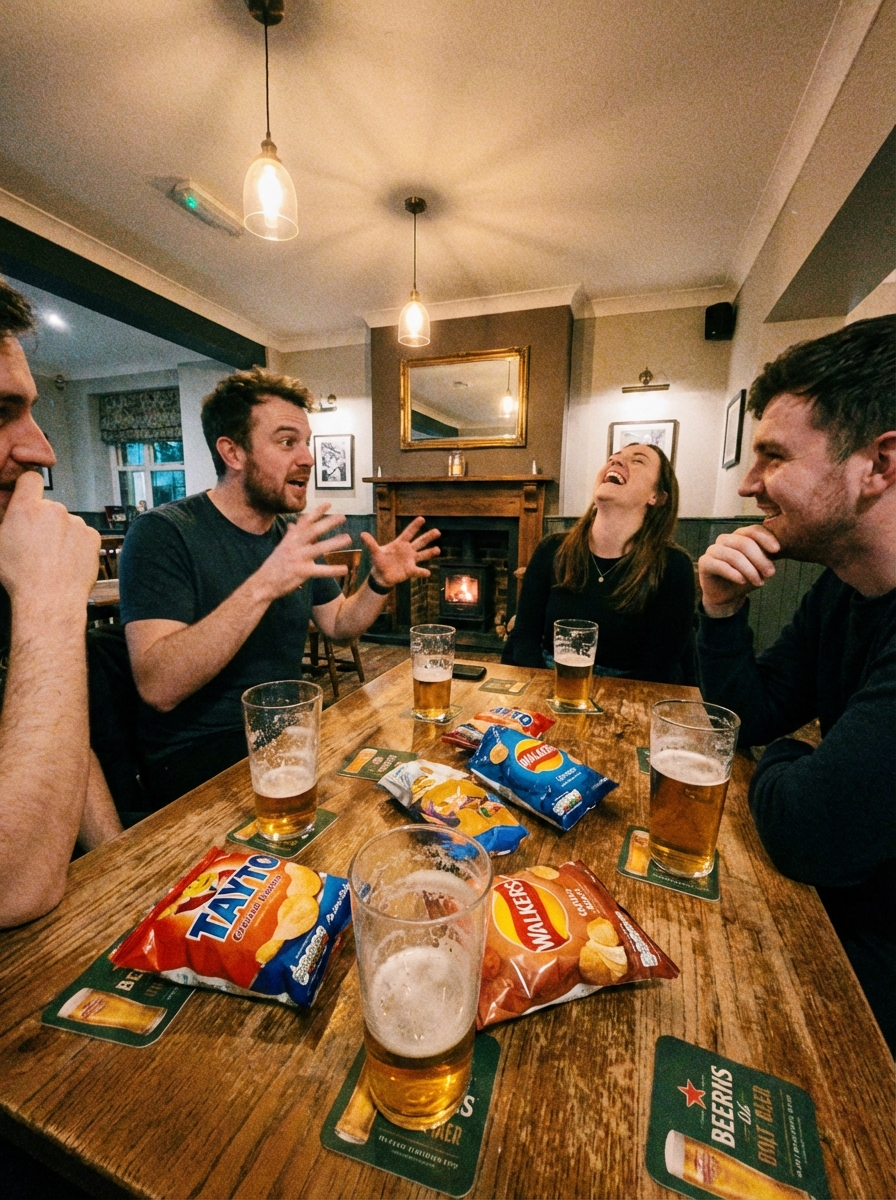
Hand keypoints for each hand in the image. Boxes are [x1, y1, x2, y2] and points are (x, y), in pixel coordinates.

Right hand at [0, 471, 99, 614]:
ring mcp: (76, 522)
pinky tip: (67, 560)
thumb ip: (6, 519)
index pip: (31, 480)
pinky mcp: (92, 536)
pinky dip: (77, 544)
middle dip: (44, 521)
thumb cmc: (22, 576)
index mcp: (27, 508)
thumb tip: (9, 506)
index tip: (28, 495)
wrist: (50, 598)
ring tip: (52, 558)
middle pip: (49, 507)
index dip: (28, 487)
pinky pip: (83, 535)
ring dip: (62, 534)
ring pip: (67, 523)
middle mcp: (54, 510)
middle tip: (37, 544)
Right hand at [254, 504, 351, 600]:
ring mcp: (298, 558)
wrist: (262, 583)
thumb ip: (290, 535)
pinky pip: (320, 571)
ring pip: (319, 548)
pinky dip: (333, 570)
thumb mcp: (281, 547)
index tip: (328, 504)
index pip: (305, 522)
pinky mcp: (302, 572)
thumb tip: (293, 524)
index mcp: (291, 539)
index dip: (316, 512)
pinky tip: (345, 569)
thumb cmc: (274, 566)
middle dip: (328, 523)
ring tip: (348, 538)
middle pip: (313, 531)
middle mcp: (294, 546)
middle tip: (342, 517)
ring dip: (334, 543)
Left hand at [361, 517, 440, 587]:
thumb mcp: (374, 552)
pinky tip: (427, 573)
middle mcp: (408, 550)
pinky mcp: (410, 570)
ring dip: (430, 552)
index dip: (414, 526)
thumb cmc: (379, 561)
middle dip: (428, 537)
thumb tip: (362, 534)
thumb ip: (370, 543)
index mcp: (400, 543)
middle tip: (437, 531)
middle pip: (420, 542)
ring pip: (423, 555)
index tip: (422, 518)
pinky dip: (422, 572)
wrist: (381, 575)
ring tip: (438, 550)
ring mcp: (410, 560)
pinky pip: (418, 571)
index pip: (408, 533)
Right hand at [698, 524, 778, 616]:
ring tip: (759, 582)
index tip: (777, 550)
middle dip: (760, 559)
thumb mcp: (760, 567)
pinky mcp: (705, 562)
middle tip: (770, 573)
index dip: (765, 538)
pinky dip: (733, 574)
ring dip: (749, 570)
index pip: (753, 530)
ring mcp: (713, 550)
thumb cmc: (745, 578)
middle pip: (744, 543)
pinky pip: (720, 565)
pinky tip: (742, 581)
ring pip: (734, 556)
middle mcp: (725, 539)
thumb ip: (766, 556)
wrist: (726, 596)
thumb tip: (776, 550)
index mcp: (739, 536)